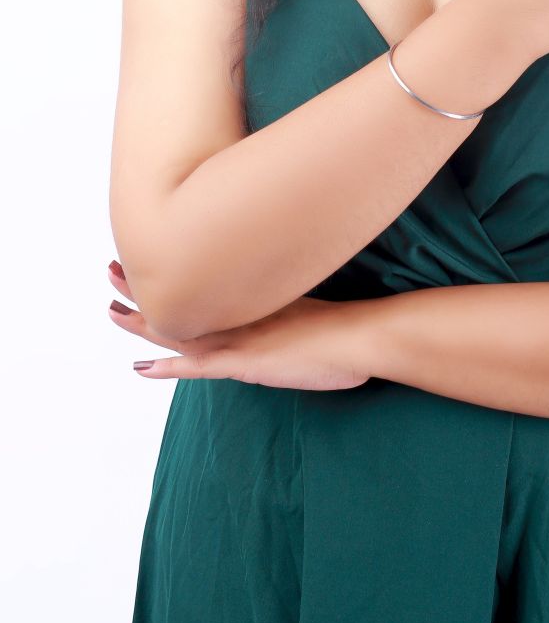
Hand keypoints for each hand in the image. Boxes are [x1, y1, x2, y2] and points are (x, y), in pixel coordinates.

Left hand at [106, 260, 372, 389]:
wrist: (365, 335)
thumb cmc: (350, 330)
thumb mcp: (314, 314)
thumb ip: (294, 314)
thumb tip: (291, 313)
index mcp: (256, 303)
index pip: (205, 285)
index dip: (174, 273)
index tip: (150, 255)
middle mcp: (243, 316)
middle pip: (184, 299)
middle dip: (144, 286)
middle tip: (112, 268)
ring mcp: (243, 338)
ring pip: (180, 328)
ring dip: (142, 321)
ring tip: (109, 308)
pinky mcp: (247, 362)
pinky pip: (198, 366)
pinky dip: (169, 367)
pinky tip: (142, 367)